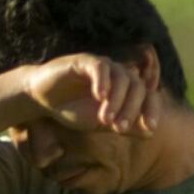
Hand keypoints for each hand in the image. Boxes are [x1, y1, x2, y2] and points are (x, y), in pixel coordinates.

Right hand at [22, 54, 160, 138]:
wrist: (42, 99)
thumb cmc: (73, 110)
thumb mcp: (101, 123)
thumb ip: (124, 127)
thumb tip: (150, 133)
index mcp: (126, 89)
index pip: (148, 95)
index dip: (152, 109)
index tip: (150, 127)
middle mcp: (118, 74)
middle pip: (137, 86)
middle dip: (131, 109)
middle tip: (119, 129)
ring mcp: (103, 66)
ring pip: (121, 77)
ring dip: (116, 100)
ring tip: (104, 119)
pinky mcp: (84, 61)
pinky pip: (100, 66)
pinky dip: (102, 81)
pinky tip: (99, 97)